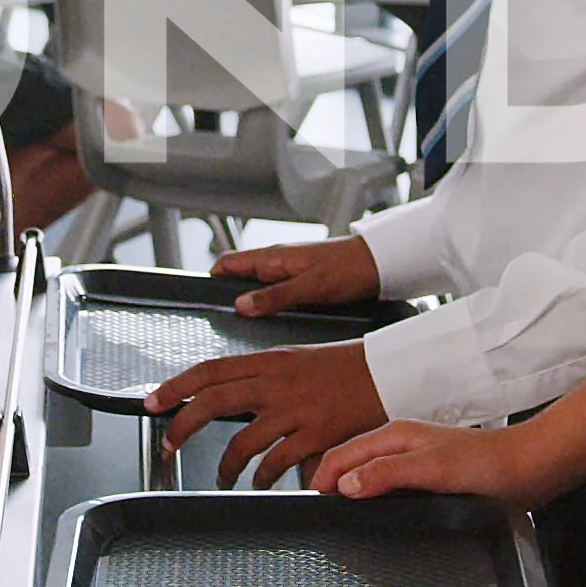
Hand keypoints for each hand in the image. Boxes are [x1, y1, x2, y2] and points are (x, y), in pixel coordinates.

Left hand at [142, 340, 387, 486]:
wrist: (386, 373)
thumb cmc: (340, 368)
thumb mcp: (294, 361)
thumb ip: (259, 377)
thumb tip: (223, 397)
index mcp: (268, 360)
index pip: (209, 370)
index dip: (175, 387)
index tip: (153, 401)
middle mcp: (275, 382)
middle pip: (214, 402)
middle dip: (182, 425)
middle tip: (167, 445)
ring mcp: (294, 410)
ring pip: (243, 441)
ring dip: (225, 466)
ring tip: (221, 477)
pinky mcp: (314, 435)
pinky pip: (276, 462)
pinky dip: (262, 477)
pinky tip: (259, 483)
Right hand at [213, 235, 381, 316]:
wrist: (382, 264)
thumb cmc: (350, 268)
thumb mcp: (310, 286)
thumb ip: (274, 296)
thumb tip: (241, 305)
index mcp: (273, 258)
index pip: (228, 263)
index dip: (213, 279)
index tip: (203, 300)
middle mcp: (278, 264)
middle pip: (240, 278)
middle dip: (229, 297)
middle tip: (221, 323)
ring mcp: (290, 273)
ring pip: (258, 288)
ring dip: (250, 304)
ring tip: (244, 328)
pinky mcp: (303, 284)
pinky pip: (276, 294)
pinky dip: (268, 307)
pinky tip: (273, 324)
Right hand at [309, 417, 561, 506]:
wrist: (531, 469)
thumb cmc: (489, 465)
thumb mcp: (433, 468)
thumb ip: (387, 473)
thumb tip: (345, 485)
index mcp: (395, 436)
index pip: (341, 455)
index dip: (320, 480)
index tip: (308, 506)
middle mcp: (401, 446)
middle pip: (350, 463)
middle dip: (328, 484)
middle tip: (315, 515)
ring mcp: (414, 462)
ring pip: (368, 475)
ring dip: (350, 493)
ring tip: (337, 517)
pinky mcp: (428, 479)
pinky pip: (388, 487)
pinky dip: (372, 499)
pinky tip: (375, 516)